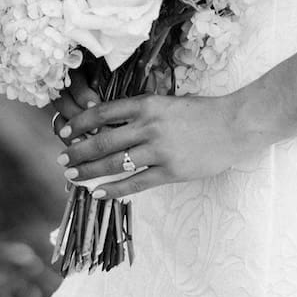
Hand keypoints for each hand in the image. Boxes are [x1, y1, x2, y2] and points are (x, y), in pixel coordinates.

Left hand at [52, 83, 252, 199]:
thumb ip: (143, 112)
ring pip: (114, 163)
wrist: (235, 124)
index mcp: (148, 104)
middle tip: (61, 159)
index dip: (80, 123)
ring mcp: (159, 150)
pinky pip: (136, 183)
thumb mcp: (169, 102)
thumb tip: (111, 124)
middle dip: (78, 151)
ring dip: (90, 171)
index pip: (103, 113)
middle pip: (103, 140)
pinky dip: (115, 189)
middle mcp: (149, 126)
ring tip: (73, 176)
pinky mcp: (171, 171)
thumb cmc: (203, 112)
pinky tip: (100, 193)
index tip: (65, 131)